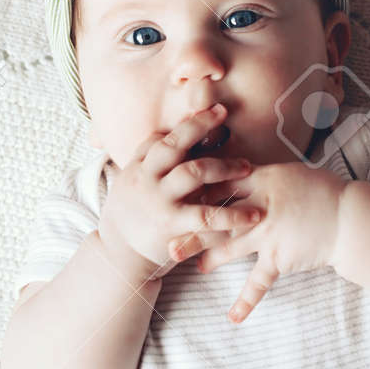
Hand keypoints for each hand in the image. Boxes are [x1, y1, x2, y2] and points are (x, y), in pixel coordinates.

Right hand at [96, 103, 262, 283]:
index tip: (212, 111)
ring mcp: (159, 201)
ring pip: (194, 172)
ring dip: (224, 167)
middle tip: (225, 115)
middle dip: (201, 126)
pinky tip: (251, 215)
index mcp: (138, 168)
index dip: (187, 123)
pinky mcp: (172, 226)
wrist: (118, 256)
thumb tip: (165, 132)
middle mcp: (147, 179)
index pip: (161, 138)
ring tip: (247, 168)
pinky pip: (207, 216)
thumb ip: (147, 159)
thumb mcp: (129, 182)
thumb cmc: (130, 216)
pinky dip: (231, 215)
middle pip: (175, 145)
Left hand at [181, 162, 346, 322]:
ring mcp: (269, 233)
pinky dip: (246, 302)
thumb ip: (257, 177)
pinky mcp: (280, 258)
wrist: (349, 217)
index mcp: (261, 180)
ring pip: (229, 247)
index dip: (197, 193)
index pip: (221, 185)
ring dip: (209, 259)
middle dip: (191, 230)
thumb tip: (229, 175)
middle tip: (167, 242)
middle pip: (217, 217)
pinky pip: (259, 282)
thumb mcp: (287, 174)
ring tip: (194, 269)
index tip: (177, 200)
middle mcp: (260, 206)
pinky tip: (233, 318)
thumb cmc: (319, 192)